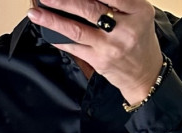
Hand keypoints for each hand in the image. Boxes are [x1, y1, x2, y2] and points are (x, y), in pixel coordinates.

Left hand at [28, 1, 162, 104]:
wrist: (145, 75)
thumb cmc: (139, 41)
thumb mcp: (138, 14)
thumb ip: (118, 1)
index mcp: (138, 11)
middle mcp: (125, 29)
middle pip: (89, 8)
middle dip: (63, 1)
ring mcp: (110, 46)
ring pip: (77, 29)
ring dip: (53, 20)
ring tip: (37, 13)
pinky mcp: (99, 61)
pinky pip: (74, 47)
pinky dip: (59, 39)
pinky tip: (47, 32)